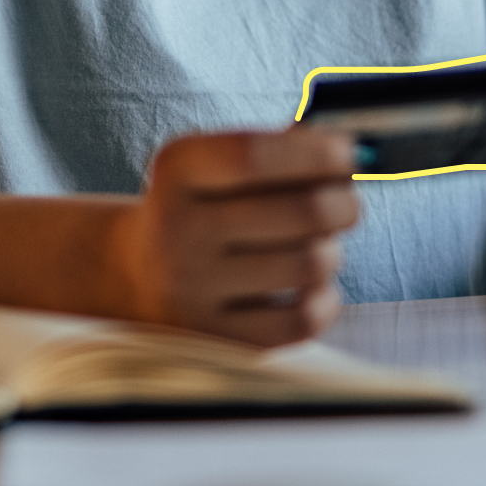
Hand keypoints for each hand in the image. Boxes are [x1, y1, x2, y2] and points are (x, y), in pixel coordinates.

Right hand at [106, 128, 360, 345]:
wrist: (137, 273)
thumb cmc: (201, 205)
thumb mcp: (214, 163)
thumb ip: (276, 148)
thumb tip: (348, 150)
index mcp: (178, 169)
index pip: (254, 155)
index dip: (314, 151)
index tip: (348, 151)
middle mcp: (179, 227)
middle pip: (300, 212)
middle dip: (343, 203)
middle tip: (347, 202)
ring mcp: (193, 288)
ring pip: (309, 264)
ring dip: (332, 250)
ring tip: (319, 244)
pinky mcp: (215, 337)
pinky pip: (300, 321)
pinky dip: (325, 301)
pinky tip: (314, 286)